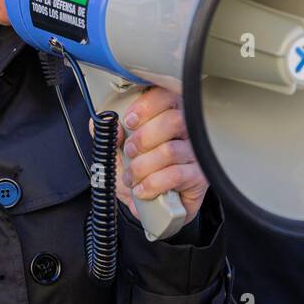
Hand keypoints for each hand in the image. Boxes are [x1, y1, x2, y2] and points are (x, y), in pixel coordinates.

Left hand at [114, 86, 208, 226]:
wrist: (152, 207)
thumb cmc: (139, 172)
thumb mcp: (117, 151)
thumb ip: (108, 134)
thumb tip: (104, 122)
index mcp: (169, 114)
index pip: (166, 96)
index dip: (146, 106)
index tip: (129, 121)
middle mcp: (188, 131)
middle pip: (173, 120)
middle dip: (143, 138)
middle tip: (129, 152)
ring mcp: (196, 153)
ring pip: (170, 151)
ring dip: (143, 166)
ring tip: (131, 177)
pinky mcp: (199, 177)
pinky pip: (176, 175)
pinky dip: (152, 183)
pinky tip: (142, 189)